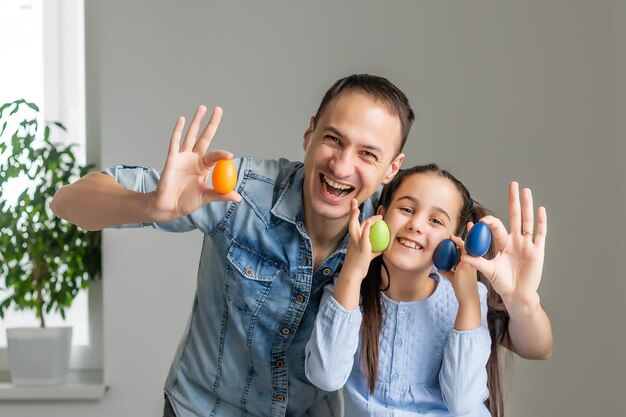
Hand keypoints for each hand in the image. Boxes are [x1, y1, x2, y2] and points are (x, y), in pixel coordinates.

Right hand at [152, 105, 240, 221]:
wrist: (169, 207)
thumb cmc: (187, 202)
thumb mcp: (206, 197)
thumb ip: (220, 195)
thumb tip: (238, 198)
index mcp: (204, 167)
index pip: (215, 156)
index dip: (222, 154)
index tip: (229, 155)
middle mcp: (194, 159)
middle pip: (204, 137)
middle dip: (211, 124)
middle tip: (219, 109)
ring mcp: (182, 157)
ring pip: (191, 135)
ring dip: (196, 121)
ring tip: (203, 107)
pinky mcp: (172, 158)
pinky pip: (175, 142)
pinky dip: (178, 130)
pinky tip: (182, 119)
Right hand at [342, 199, 382, 281]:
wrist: (353, 274)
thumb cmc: (360, 265)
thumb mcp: (368, 255)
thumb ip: (374, 250)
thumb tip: (381, 248)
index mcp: (354, 239)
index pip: (357, 224)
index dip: (359, 215)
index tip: (362, 207)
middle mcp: (353, 238)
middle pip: (352, 221)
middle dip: (352, 210)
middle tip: (353, 201)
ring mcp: (356, 242)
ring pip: (355, 226)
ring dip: (356, 216)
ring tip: (357, 208)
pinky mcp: (362, 247)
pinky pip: (364, 236)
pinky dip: (367, 228)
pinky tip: (371, 222)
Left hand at [439, 234, 481, 329]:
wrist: (466, 298)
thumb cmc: (461, 288)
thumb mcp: (453, 277)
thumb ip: (447, 271)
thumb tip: (439, 267)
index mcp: (471, 262)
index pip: (469, 248)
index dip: (467, 239)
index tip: (463, 231)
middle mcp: (473, 261)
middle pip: (472, 243)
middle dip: (472, 233)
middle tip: (471, 222)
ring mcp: (472, 262)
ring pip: (468, 245)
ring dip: (465, 235)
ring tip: (464, 225)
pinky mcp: (468, 265)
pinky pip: (464, 251)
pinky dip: (459, 244)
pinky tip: (453, 238)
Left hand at [462, 182, 546, 309]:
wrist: (517, 295)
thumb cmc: (502, 283)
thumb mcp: (488, 271)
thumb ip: (477, 262)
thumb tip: (462, 255)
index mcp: (503, 243)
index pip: (496, 226)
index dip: (488, 221)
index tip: (480, 222)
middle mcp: (516, 240)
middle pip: (515, 216)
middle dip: (513, 200)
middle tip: (513, 183)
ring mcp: (527, 244)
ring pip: (527, 221)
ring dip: (527, 206)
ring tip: (526, 190)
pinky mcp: (537, 251)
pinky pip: (540, 234)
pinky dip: (540, 222)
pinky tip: (540, 209)